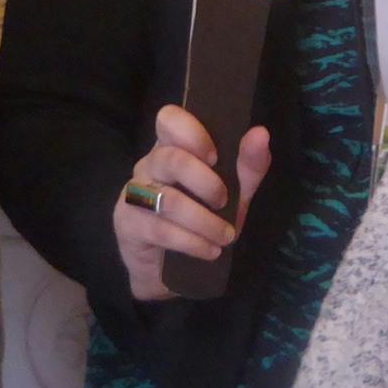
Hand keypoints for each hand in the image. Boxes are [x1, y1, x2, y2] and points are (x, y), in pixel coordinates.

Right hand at [113, 105, 271, 300]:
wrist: (176, 268)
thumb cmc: (205, 218)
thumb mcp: (235, 192)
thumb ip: (248, 164)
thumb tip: (260, 133)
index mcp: (173, 146)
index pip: (168, 118)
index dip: (191, 132)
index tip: (216, 156)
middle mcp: (149, 164)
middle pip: (170, 158)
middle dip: (206, 183)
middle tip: (225, 201)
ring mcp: (134, 194)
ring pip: (168, 199)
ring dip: (204, 221)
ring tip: (226, 237)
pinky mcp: (127, 224)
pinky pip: (160, 230)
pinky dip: (193, 242)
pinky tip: (210, 250)